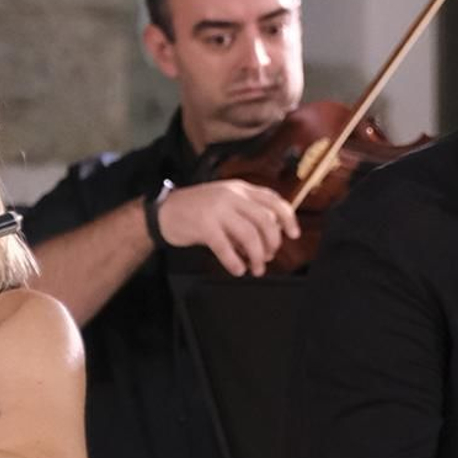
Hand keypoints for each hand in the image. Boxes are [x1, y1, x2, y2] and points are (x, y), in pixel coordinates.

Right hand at [155, 179, 300, 276]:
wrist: (164, 212)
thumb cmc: (197, 210)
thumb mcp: (225, 203)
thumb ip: (246, 215)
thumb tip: (268, 239)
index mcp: (240, 188)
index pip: (273, 200)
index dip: (287, 218)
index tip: (293, 234)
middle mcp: (231, 195)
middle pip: (264, 220)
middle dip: (272, 243)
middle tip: (269, 257)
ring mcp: (217, 209)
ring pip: (249, 235)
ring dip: (257, 256)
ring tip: (256, 268)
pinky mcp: (204, 225)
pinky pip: (226, 247)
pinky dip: (235, 262)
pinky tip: (237, 269)